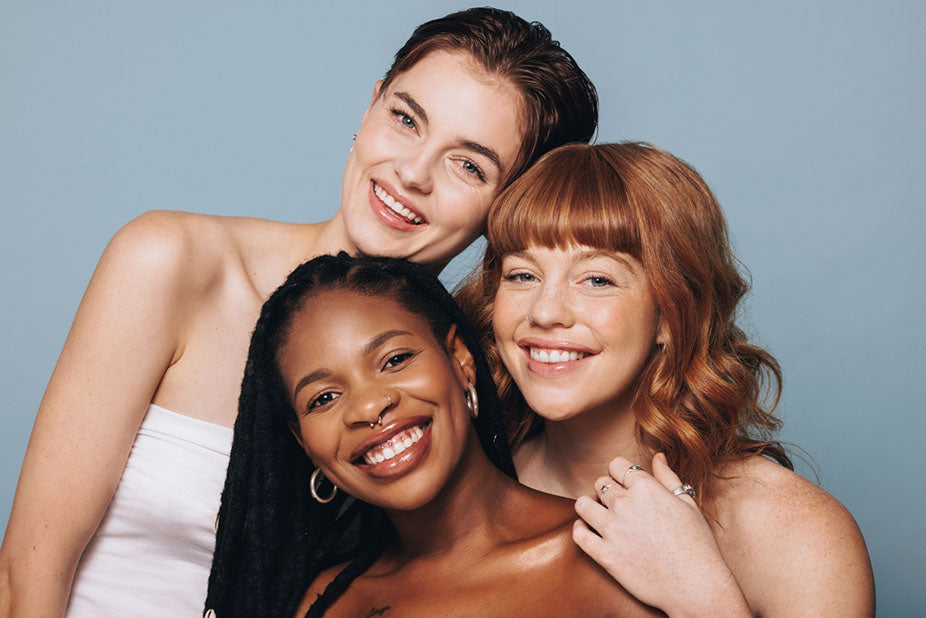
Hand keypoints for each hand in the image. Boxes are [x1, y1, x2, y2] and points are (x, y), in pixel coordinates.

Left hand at [573, 453, 748, 615]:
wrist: (697, 586)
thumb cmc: (698, 545)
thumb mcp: (688, 504)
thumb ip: (668, 477)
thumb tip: (657, 456)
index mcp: (646, 488)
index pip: (617, 465)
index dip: (621, 473)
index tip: (627, 485)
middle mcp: (625, 505)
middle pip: (600, 483)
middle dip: (607, 490)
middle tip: (618, 505)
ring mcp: (612, 530)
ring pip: (582, 504)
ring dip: (590, 506)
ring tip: (601, 515)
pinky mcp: (605, 556)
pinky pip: (578, 534)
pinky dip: (580, 529)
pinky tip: (590, 531)